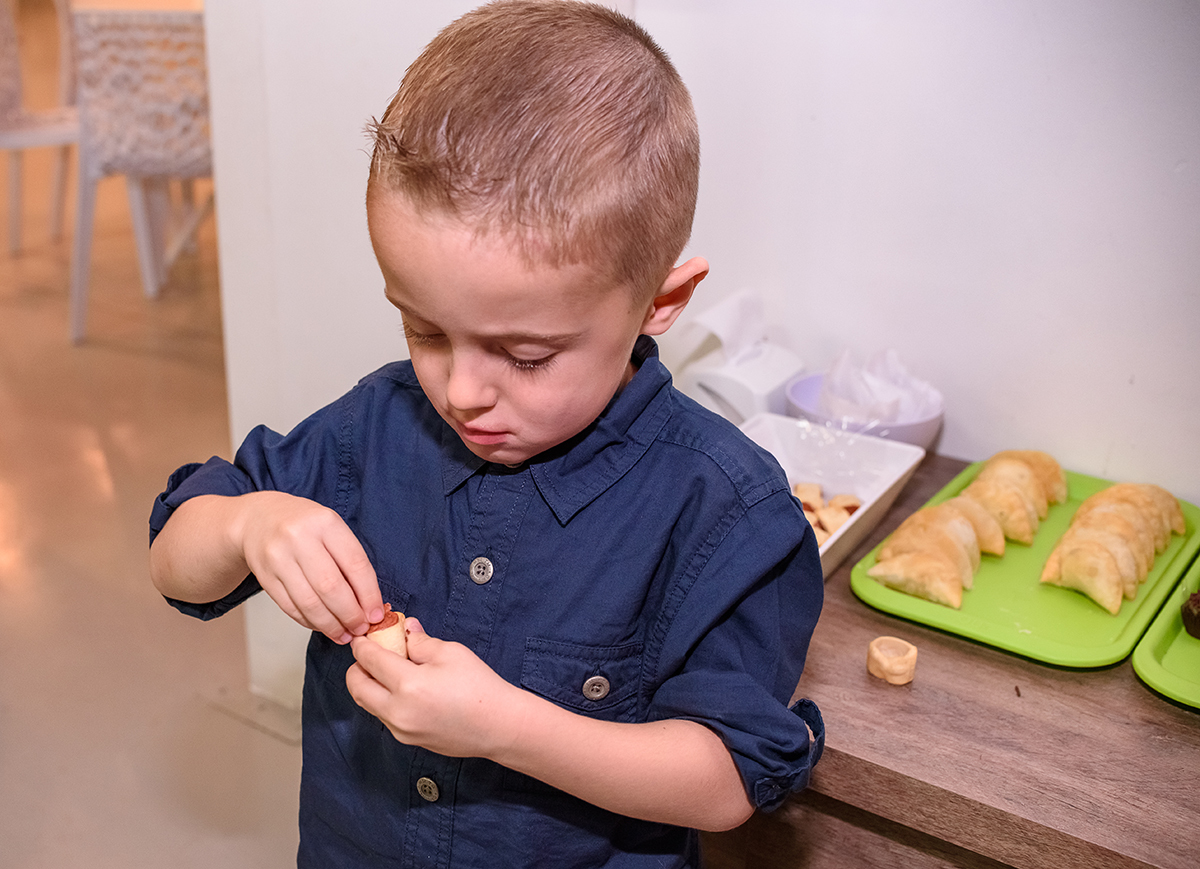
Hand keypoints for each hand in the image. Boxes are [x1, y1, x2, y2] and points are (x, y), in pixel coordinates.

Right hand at [234, 491, 383, 641]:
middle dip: (350, 615)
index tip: (377, 614)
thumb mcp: (332, 528)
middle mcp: (300, 538)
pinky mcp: (265, 577)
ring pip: (309, 603)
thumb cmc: (304, 525)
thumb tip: (370, 603)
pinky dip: (309, 622)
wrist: (259, 518)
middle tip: (361, 629)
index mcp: (325, 522)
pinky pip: (290, 608)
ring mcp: (279, 558)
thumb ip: (350, 560)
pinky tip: (322, 626)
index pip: (355, 564)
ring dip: (330, 625)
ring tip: (344, 634)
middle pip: (331, 587)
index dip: (369, 595)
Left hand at [346, 618, 524, 758]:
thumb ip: (420, 641)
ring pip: (366, 703)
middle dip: (357, 666)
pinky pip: (383, 716)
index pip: (369, 659)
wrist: (498, 725)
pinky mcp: (407, 739)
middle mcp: (397, 710)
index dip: (362, 644)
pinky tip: (404, 689)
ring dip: (369, 684)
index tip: (363, 636)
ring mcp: (400, 729)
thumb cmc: (479, 687)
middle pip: (355, 686)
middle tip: (372, 653)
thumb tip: (405, 629)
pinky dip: (383, 699)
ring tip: (390, 670)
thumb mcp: (450, 652)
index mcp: (408, 684)